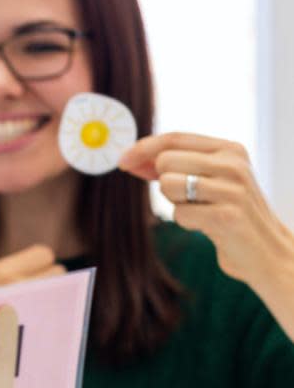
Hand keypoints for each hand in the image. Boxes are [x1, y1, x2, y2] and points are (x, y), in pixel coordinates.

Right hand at [0, 225, 64, 387]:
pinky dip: (50, 323)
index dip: (36, 260)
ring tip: (29, 310)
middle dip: (46, 280)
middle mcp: (20, 293)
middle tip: (26, 292)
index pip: (45, 254)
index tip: (23, 272)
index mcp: (0, 273)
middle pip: (58, 273)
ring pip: (62, 299)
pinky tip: (30, 329)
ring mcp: (30, 318)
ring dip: (51, 300)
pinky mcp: (34, 340)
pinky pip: (57, 323)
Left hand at [118, 132, 293, 289]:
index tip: (122, 161)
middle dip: (164, 183)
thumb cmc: (228, 213)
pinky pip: (179, 214)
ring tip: (202, 211)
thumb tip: (132, 158)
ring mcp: (232, 189)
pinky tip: (209, 226)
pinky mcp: (227, 216)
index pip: (175, 137)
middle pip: (165, 161)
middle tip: (188, 198)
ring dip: (177, 203)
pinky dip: (187, 222)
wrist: (266, 250)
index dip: (143, 148)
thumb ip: (176, 165)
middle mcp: (233, 164)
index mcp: (230, 149)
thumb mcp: (209, 180)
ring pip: (168, 185)